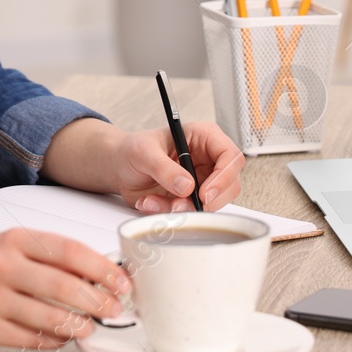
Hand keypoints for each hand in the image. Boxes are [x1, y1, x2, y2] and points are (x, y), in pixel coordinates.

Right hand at [0, 228, 128, 348]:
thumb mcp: (11, 243)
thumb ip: (48, 254)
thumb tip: (96, 273)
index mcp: (14, 239)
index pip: (68, 250)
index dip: (101, 267)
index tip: (121, 280)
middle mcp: (2, 266)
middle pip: (62, 285)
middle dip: (97, 300)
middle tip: (114, 308)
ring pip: (48, 316)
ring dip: (77, 324)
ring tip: (90, 326)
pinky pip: (28, 339)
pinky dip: (52, 340)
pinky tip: (61, 337)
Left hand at [112, 121, 244, 213]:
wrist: (120, 166)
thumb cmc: (133, 149)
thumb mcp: (143, 152)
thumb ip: (164, 168)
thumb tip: (187, 186)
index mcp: (204, 137)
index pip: (231, 156)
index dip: (224, 177)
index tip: (204, 193)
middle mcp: (208, 160)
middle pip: (230, 185)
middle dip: (205, 201)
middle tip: (179, 205)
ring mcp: (202, 181)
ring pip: (212, 203)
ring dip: (182, 209)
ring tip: (153, 200)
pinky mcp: (192, 198)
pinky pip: (191, 213)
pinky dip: (170, 213)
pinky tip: (151, 202)